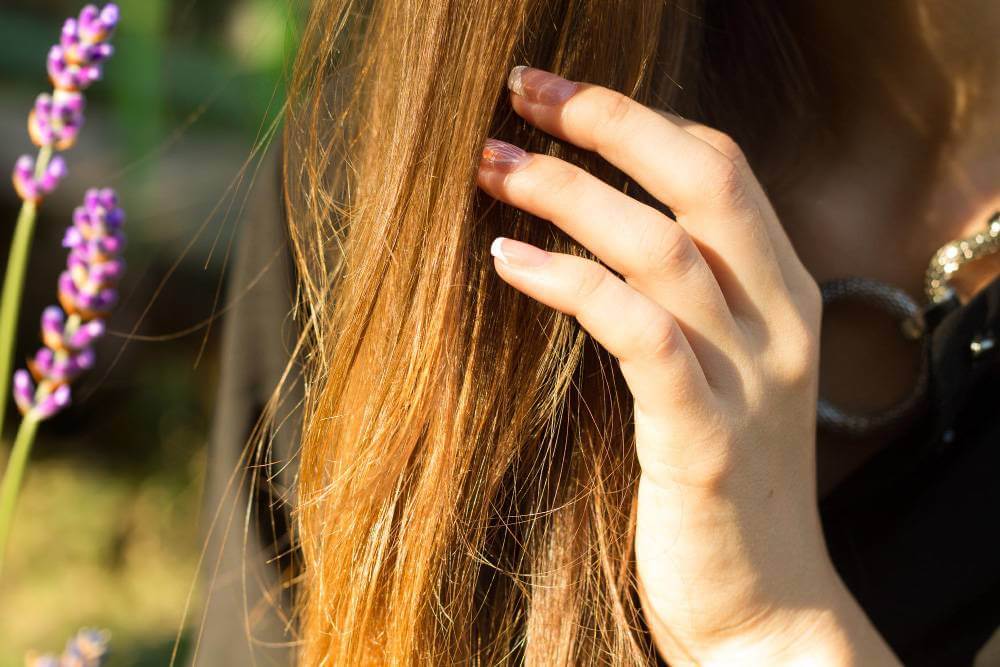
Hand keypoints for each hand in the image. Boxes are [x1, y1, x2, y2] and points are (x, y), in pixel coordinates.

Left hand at [476, 66, 898, 664]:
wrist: (764, 607)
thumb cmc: (717, 484)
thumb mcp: (717, 374)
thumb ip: (678, 302)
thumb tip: (590, 230)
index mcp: (782, 297)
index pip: (722, 168)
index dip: (641, 118)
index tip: (558, 97)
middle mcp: (777, 323)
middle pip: (702, 179)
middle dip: (608, 121)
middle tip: (519, 93)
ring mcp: (747, 379)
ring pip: (660, 246)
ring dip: (565, 194)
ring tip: (489, 168)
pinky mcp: (703, 439)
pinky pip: (637, 332)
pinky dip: (570, 283)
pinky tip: (507, 263)